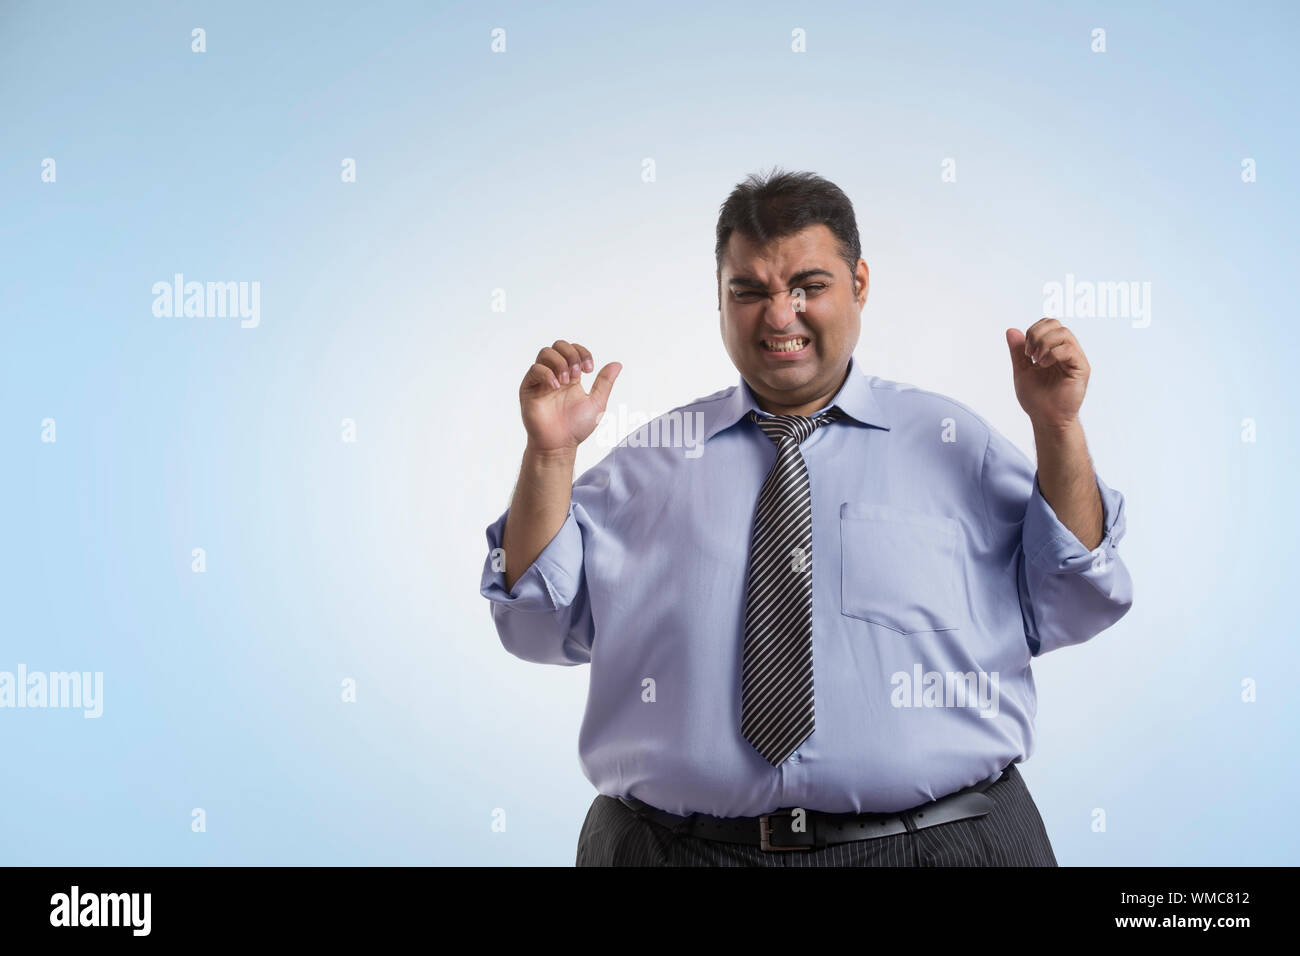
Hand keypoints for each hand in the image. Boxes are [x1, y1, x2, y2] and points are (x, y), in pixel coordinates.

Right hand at [520, 340, 620, 454]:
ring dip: (560, 362)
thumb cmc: (576, 428)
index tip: (589, 369)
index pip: (573, 350)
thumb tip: (617, 364)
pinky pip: (535, 369)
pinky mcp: (529, 388)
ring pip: (545, 353)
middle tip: (579, 373)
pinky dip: (547, 373)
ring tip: (567, 381)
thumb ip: (605, 382)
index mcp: (571, 376)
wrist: (559, 445)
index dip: (582, 352)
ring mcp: (541, 381)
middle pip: (558, 345)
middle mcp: (555, 375)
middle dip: (571, 354)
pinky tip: (556, 386)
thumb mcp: (597, 402)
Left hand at [1005, 319, 1088, 429]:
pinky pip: (1069, 349)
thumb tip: (1011, 330)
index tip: (1025, 352)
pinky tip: (1044, 365)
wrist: (1046, 419)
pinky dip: (1053, 354)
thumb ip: (1017, 351)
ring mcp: (1076, 359)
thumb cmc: (1037, 398)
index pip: (1048, 324)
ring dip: (1044, 344)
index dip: (1034, 330)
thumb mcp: (1021, 370)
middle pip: (1056, 324)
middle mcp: (1067, 351)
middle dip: (1037, 335)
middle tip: (1029, 355)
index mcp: (1054, 349)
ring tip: (1037, 362)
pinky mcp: (1082, 368)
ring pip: (1064, 333)